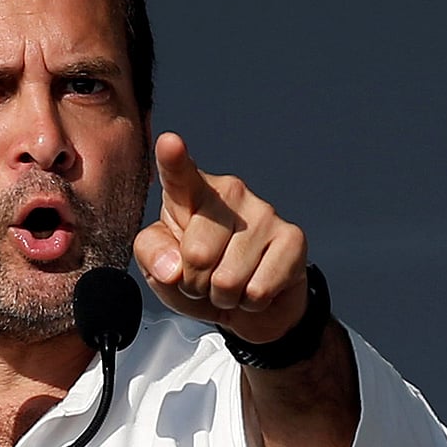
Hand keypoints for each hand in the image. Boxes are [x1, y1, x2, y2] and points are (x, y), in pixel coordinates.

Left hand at [134, 132, 309, 344]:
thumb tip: (173, 268)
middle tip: (203, 279)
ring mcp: (264, 213)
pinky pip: (257, 291)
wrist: (250, 303)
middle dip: (194, 283)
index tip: (169, 143)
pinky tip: (254, 288)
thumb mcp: (161, 267)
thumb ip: (153, 256)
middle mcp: (230, 192)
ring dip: (222, 296)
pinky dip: (250, 303)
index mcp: (191, 193)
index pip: (179, 175)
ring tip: (229, 284)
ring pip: (227, 279)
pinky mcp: (293, 238)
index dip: (173, 160)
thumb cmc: (199, 275)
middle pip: (197, 254)